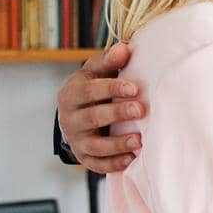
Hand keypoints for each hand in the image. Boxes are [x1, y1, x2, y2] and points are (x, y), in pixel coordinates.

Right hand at [57, 43, 143, 173]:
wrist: (75, 114)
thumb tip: (124, 48)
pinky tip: (131, 159)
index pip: (89, 91)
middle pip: (93, 117)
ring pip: (94, 145)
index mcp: (71, 94)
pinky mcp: (84, 156)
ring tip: (139, 141)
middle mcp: (70, 118)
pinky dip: (113, 163)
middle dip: (117, 113)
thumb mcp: (95, 71)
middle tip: (141, 110)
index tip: (134, 88)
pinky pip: (97, 163)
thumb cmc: (92, 88)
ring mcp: (77, 139)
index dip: (111, 88)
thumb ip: (108, 61)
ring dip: (116, 144)